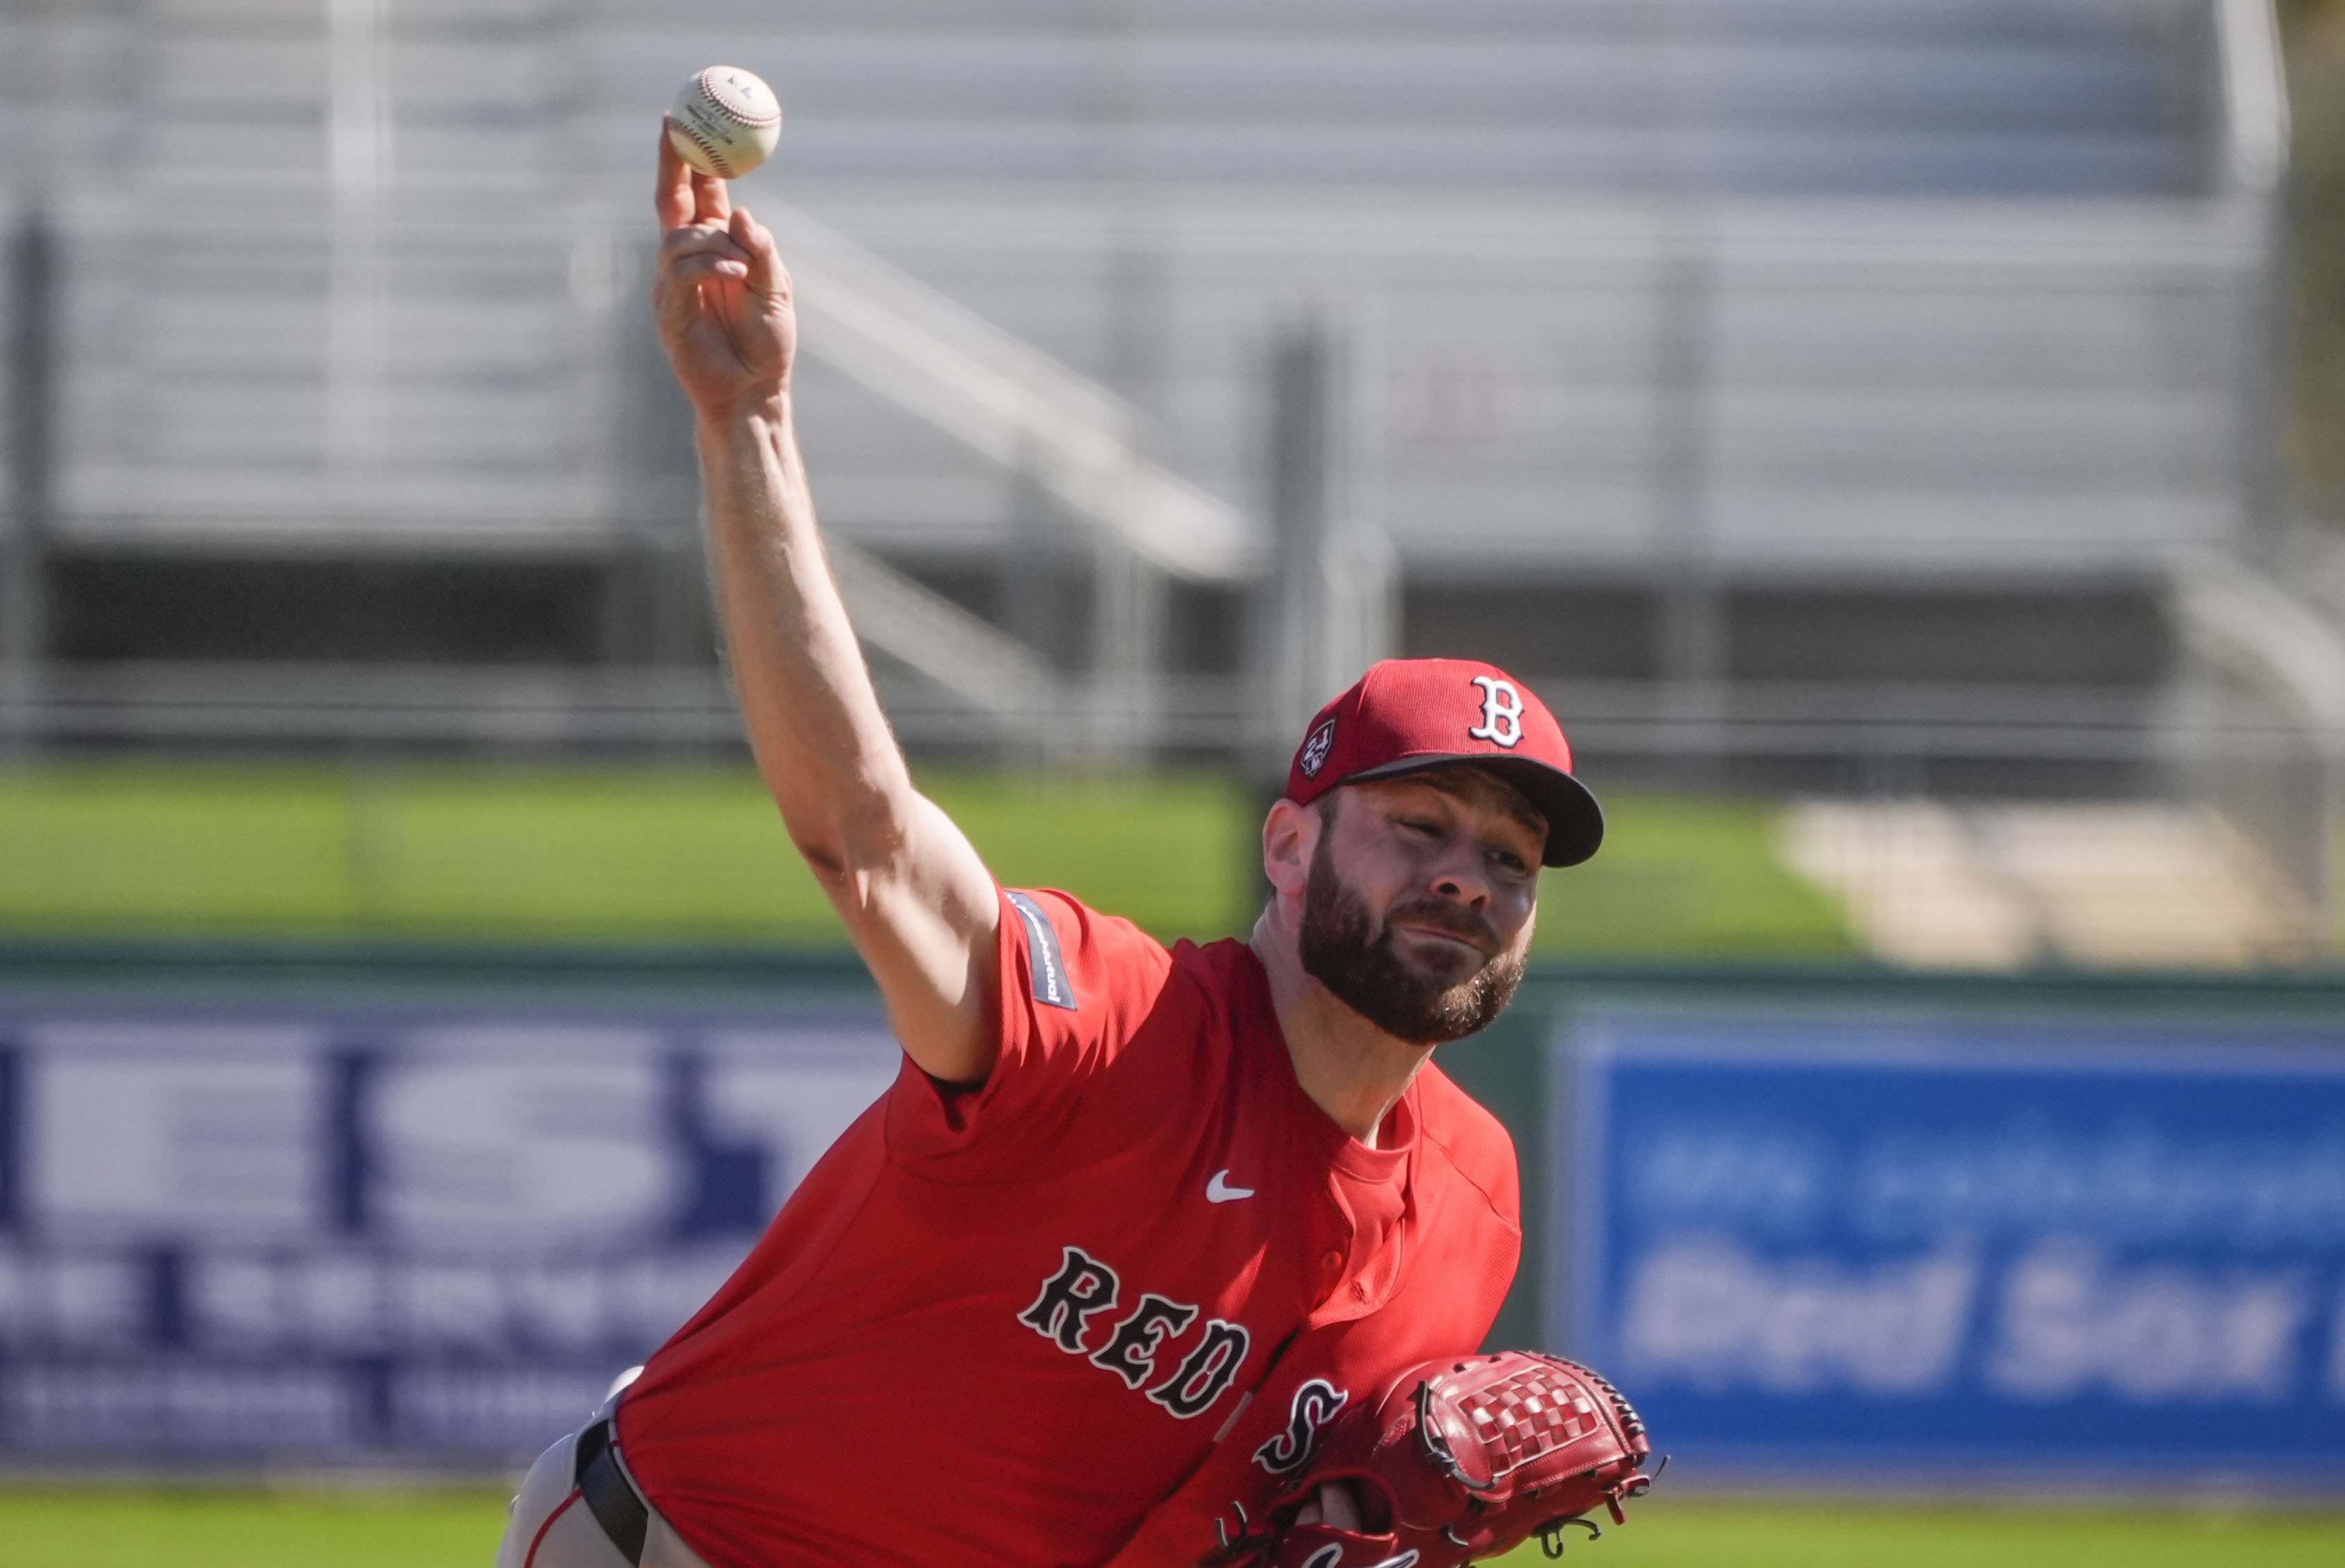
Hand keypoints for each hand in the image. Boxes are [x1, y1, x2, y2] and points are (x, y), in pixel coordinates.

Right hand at [652, 121, 794, 417]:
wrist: (756, 393)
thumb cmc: (767, 343)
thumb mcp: (775, 289)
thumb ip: (760, 251)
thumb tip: (739, 212)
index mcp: (714, 247)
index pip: (696, 192)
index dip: (686, 157)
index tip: (680, 121)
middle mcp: (687, 261)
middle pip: (671, 202)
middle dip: (672, 165)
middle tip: (676, 133)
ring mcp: (673, 285)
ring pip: (678, 239)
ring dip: (712, 241)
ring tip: (743, 264)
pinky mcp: (669, 312)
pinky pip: (681, 274)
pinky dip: (709, 265)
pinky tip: (735, 273)